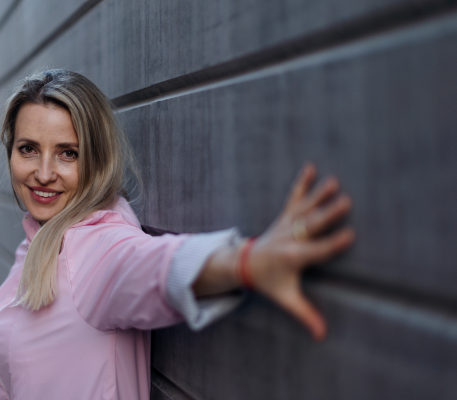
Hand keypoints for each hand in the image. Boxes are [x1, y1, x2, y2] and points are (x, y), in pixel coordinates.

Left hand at [245, 163, 354, 340]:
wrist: (245, 263)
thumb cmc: (269, 282)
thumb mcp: (286, 298)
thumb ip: (305, 314)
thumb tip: (322, 336)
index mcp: (293, 258)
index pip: (316, 251)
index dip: (332, 244)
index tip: (350, 236)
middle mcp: (290, 238)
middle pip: (311, 225)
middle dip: (327, 213)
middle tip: (346, 201)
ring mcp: (286, 225)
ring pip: (303, 208)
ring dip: (318, 194)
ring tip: (333, 181)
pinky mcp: (284, 216)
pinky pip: (293, 197)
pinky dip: (301, 182)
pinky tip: (309, 167)